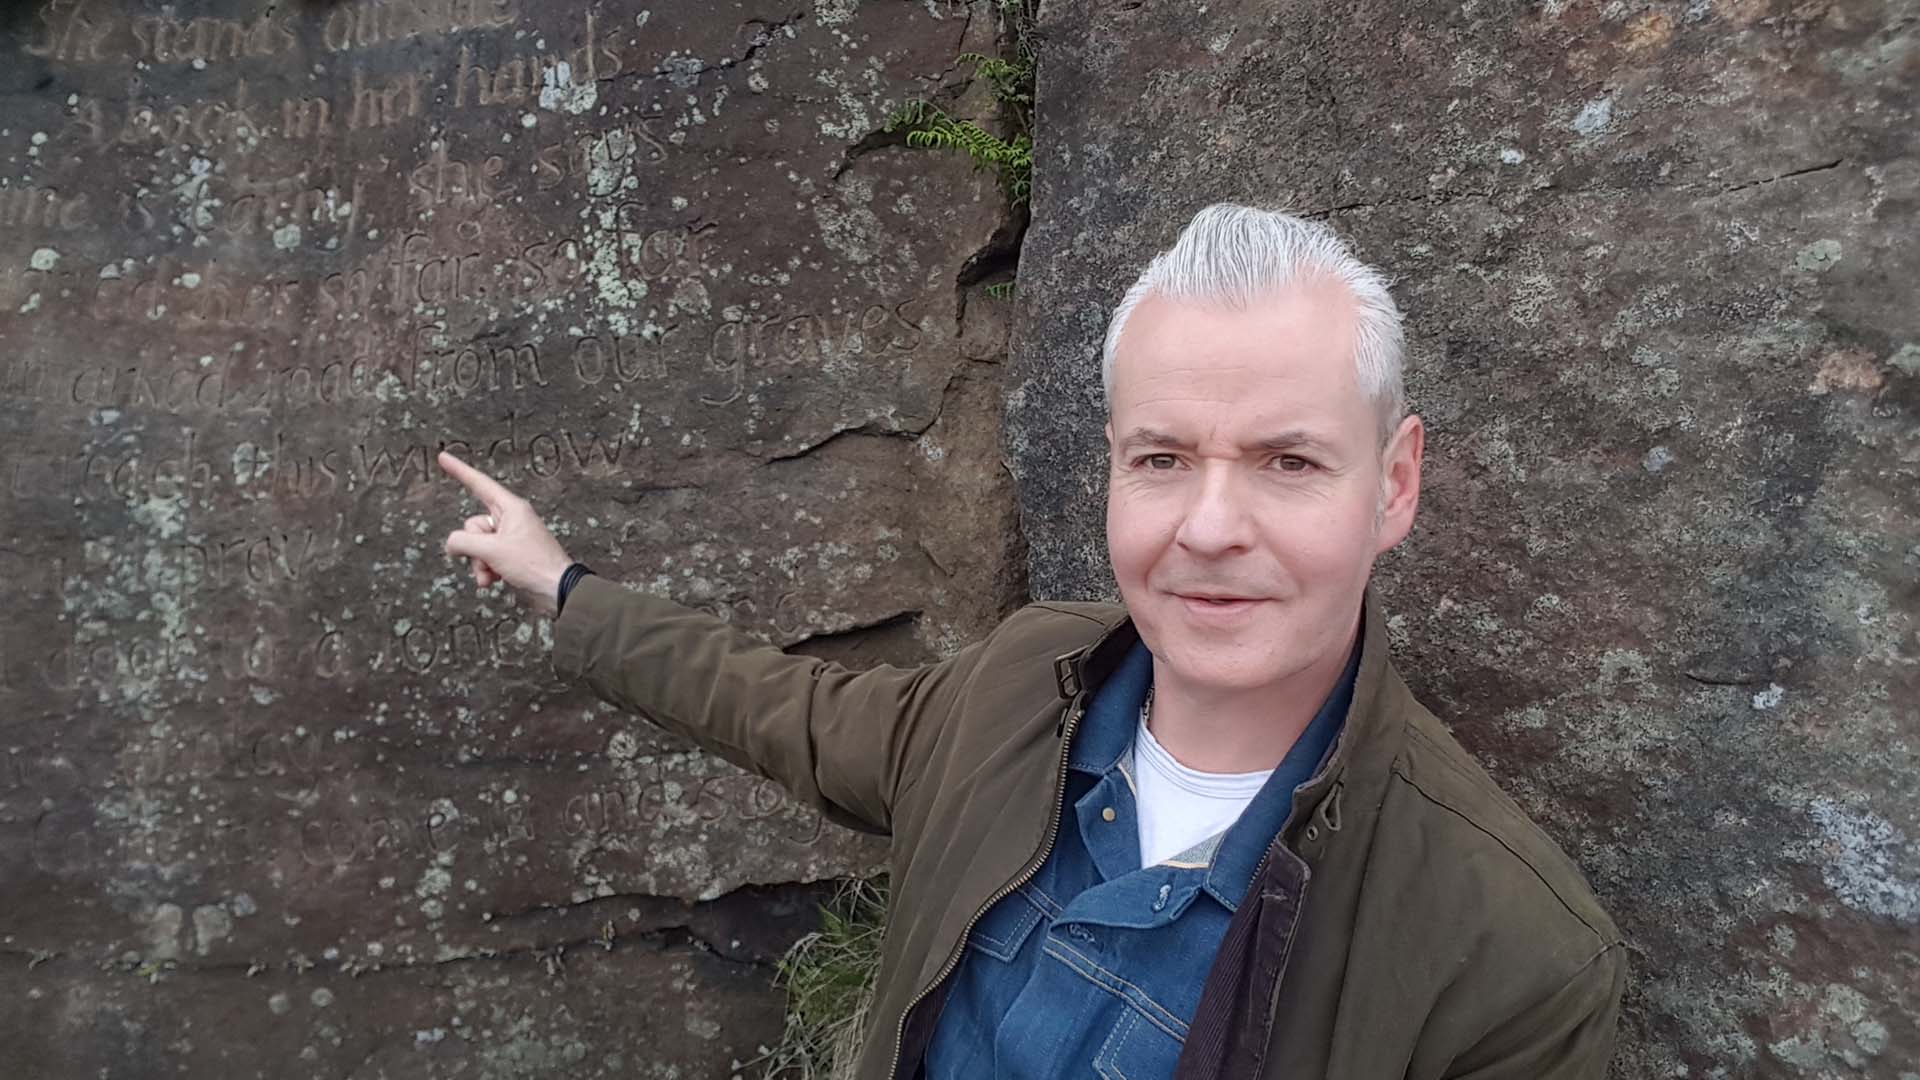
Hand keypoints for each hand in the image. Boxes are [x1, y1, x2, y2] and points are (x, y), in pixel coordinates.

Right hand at [438, 451, 574, 616]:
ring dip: (480, 563)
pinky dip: (486, 570)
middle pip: (473, 525)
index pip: (479, 484)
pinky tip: (495, 581)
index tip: (443, 457)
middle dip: (474, 547)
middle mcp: (510, 519)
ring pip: (477, 545)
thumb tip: (453, 544)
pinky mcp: (511, 555)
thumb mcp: (492, 550)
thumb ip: (464, 542)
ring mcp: (510, 538)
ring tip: (493, 574)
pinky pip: (486, 558)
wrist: (557, 589)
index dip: (459, 470)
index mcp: (511, 508)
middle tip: (491, 558)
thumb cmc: (534, 564)